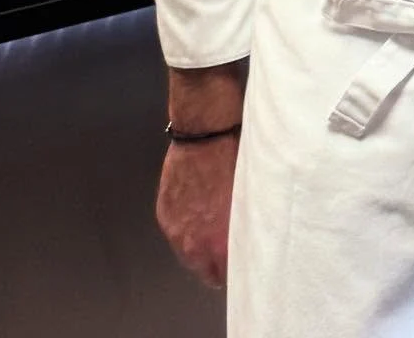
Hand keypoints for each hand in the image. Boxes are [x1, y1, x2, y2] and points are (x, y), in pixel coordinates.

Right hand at [156, 136, 238, 287]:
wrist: (205, 139)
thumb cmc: (232, 163)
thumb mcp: (248, 201)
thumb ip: (244, 228)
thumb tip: (248, 238)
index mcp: (221, 243)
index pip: (227, 275)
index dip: (235, 269)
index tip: (240, 264)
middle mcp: (196, 244)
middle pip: (205, 272)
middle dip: (216, 265)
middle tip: (225, 257)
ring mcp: (177, 231)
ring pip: (188, 257)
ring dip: (199, 250)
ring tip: (211, 238)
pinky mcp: (165, 216)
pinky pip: (175, 235)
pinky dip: (185, 231)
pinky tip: (197, 218)